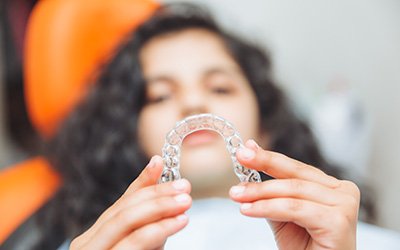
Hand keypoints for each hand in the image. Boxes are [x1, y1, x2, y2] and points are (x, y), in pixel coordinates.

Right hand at [70, 156, 191, 249]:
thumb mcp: (140, 241)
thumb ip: (147, 212)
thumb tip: (158, 165)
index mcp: (97, 234)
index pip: (122, 202)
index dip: (144, 181)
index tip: (163, 162)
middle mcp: (89, 244)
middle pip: (123, 211)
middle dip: (156, 195)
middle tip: (185, 187)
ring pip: (124, 224)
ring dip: (158, 208)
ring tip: (186, 201)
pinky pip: (133, 245)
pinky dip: (157, 230)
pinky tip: (178, 221)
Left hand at [230, 140, 359, 249]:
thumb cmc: (305, 248)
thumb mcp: (283, 216)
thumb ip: (271, 190)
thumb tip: (252, 154)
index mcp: (334, 187)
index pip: (297, 169)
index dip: (270, 158)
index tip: (246, 149)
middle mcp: (344, 192)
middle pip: (296, 175)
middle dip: (264, 164)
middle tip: (240, 159)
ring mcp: (345, 205)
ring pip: (293, 191)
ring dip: (260, 192)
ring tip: (237, 194)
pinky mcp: (338, 221)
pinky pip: (294, 209)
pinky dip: (267, 207)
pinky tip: (248, 209)